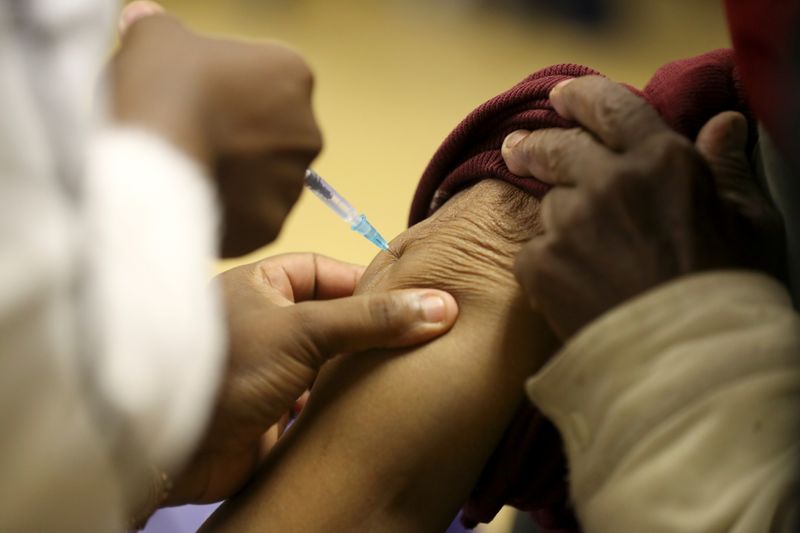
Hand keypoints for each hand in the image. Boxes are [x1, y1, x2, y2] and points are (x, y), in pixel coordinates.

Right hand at [112, 3, 320, 255]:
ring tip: (188, 172)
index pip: (266, 80)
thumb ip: (156, 25)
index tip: (193, 96)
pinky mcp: (270, 227)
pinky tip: (191, 203)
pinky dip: (224, 216)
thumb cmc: (161, 90)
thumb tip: (143, 16)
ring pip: (261, 180)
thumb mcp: (152, 38)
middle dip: (239, 137)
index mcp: (293, 75)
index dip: (226, 88)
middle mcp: (307, 132)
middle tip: (191, 136)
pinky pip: (246, 219)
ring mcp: (291, 184)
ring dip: (234, 179)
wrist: (154, 165)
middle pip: (269, 133)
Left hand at [167, 253, 458, 504]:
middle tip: (418, 340)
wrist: (174, 448)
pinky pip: (319, 404)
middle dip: (370, 333)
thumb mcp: (303, 330)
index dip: (368, 284)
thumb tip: (440, 307)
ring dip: (357, 374)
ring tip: (402, 376)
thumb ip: (371, 319)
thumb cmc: (225, 369)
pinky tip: (369, 412)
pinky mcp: (274, 414)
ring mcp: (270, 371)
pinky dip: (342, 408)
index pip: (326, 272)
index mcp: (262, 286)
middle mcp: (266, 325)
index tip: (411, 300)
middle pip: (334, 320)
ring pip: (329, 365)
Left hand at [501, 76, 783, 338]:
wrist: (690, 369)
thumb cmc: (730, 296)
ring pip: (549, 204)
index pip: (611, 106)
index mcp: (661, 161)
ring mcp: (568, 224)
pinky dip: (548, 262)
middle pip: (557, 148)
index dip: (581, 97)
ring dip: (558, 216)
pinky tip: (571, 284)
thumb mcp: (750, 224)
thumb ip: (726, 168)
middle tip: (521, 148)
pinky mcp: (540, 265)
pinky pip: (535, 251)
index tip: (560, 97)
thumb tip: (723, 123)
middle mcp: (607, 182)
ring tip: (579, 247)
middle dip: (536, 144)